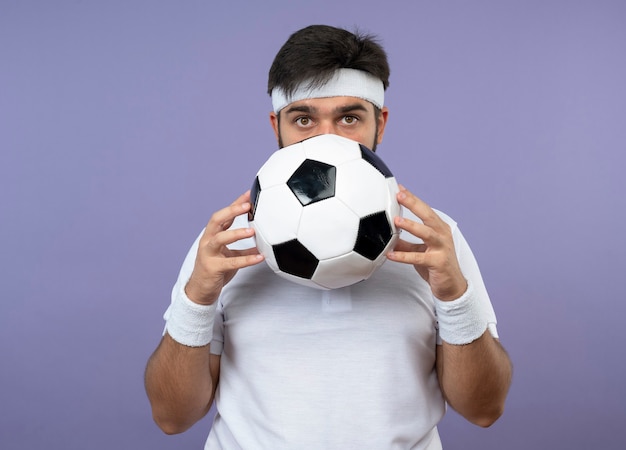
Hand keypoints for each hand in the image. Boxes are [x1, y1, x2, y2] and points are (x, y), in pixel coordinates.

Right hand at [185, 191, 263, 304]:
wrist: (201, 290)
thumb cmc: (216, 269)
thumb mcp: (231, 255)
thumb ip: (244, 248)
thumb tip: (264, 243)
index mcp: (213, 235)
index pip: (224, 215)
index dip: (235, 204)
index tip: (249, 193)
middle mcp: (208, 241)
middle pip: (217, 220)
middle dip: (232, 211)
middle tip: (248, 205)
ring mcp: (208, 254)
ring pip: (219, 239)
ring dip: (236, 233)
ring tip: (252, 231)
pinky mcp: (213, 267)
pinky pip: (231, 262)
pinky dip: (247, 260)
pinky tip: (260, 258)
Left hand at [387, 185, 466, 300]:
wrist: (451, 286)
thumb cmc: (435, 265)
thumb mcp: (419, 251)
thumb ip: (405, 243)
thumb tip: (387, 236)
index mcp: (438, 228)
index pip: (424, 209)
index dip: (412, 198)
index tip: (399, 188)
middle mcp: (442, 234)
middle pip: (427, 215)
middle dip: (413, 203)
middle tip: (399, 195)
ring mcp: (442, 248)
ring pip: (426, 233)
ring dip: (411, 226)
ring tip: (396, 221)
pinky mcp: (438, 262)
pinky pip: (418, 257)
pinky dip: (403, 255)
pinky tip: (390, 254)